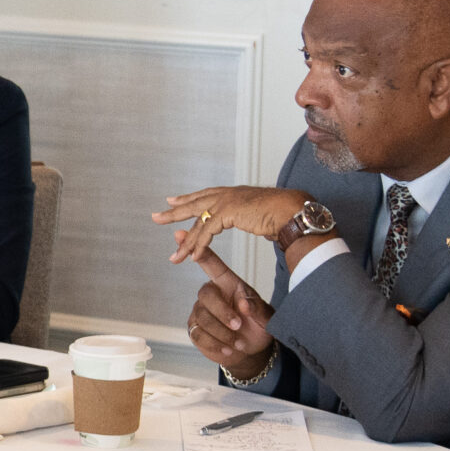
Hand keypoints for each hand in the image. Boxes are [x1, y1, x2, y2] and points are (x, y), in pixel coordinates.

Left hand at [152, 186, 311, 263]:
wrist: (293, 211)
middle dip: (174, 212)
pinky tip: (192, 257)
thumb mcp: (261, 215)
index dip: (189, 199)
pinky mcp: (228, 212)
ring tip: (174, 257)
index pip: (205, 195)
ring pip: (198, 223)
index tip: (173, 200)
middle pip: (194, 203)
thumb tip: (257, 221)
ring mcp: (227, 201)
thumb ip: (252, 217)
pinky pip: (207, 232)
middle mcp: (228, 195)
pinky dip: (199, 245)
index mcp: (234, 193)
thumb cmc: (284, 215)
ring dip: (186, 243)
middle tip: (156, 216)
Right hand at [182, 247, 275, 379]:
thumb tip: (243, 305)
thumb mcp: (266, 316)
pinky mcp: (196, 331)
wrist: (252, 351)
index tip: (183, 235)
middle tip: (238, 326)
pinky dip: (216, 344)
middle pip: (205, 295)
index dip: (199, 252)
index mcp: (228, 284)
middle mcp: (212, 295)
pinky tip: (228, 349)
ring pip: (203, 318)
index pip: (211, 264)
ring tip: (238, 343)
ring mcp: (201, 313)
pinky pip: (199, 335)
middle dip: (222, 312)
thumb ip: (257, 308)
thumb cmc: (258, 326)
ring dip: (223, 333)